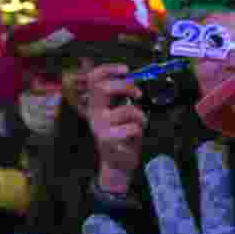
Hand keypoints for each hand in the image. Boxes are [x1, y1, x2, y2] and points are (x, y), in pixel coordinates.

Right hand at [87, 64, 146, 194]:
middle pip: (103, 88)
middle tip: (138, 93)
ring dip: (140, 116)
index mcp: (97, 105)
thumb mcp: (121, 113)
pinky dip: (140, 130)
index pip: (94, 80)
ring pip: (127, 110)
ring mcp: (100, 127)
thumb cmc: (122, 136)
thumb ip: (122, 97)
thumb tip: (129, 76)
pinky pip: (132, 128)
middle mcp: (95, 114)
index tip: (126, 69)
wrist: (118, 163)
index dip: (108, 69)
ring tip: (139, 124)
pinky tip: (134, 138)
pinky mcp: (108, 140)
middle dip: (125, 86)